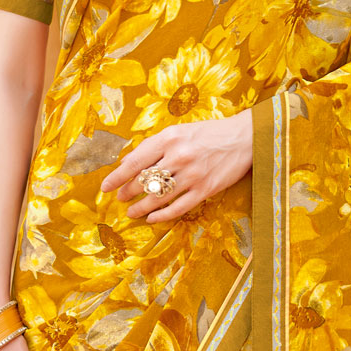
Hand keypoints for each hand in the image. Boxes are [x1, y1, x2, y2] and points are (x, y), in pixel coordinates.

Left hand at [99, 109, 253, 222]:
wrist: (244, 138)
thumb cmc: (209, 133)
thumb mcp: (179, 131)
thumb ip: (154, 146)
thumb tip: (128, 163)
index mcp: (169, 138)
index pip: (135, 162)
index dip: (116, 177)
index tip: (105, 187)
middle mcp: (179, 156)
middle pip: (144, 181)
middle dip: (128, 193)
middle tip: (121, 199)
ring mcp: (192, 174)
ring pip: (158, 198)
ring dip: (141, 208)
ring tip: (132, 212)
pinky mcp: (205, 189)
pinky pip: (178, 208)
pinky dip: (162, 216)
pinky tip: (152, 219)